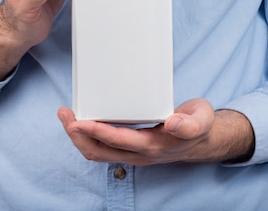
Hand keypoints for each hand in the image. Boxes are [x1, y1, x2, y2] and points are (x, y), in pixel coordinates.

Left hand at [57, 99, 254, 165]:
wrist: (203, 139)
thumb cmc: (198, 123)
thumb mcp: (201, 119)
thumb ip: (191, 123)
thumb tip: (173, 124)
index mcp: (153, 145)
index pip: (118, 141)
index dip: (96, 132)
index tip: (78, 121)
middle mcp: (139, 153)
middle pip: (100, 151)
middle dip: (77, 135)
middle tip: (64, 114)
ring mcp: (133, 153)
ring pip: (98, 152)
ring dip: (78, 137)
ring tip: (66, 116)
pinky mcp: (129, 148)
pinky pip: (103, 147)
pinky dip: (87, 136)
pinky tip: (81, 121)